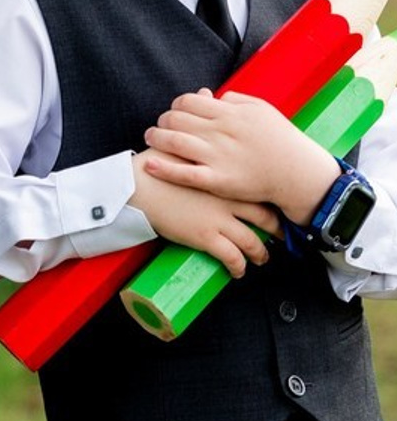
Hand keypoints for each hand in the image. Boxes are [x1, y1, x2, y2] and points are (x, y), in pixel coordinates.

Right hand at [130, 150, 280, 276]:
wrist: (139, 186)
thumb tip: (203, 150)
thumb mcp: (183, 152)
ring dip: (259, 253)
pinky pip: (232, 257)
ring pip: (252, 242)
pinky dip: (238, 267)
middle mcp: (227, 199)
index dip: (271, 200)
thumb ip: (200, 153)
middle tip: (281, 235)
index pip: (259, 190)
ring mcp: (218, 219)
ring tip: (261, 257)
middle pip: (265, 217)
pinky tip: (238, 271)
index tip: (276, 206)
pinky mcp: (206, 237)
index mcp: (224, 178)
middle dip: (276, 229)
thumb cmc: (155, 167)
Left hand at [144, 90, 338, 222]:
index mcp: (229, 113)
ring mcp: (218, 156)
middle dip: (163, 121)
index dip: (176, 105)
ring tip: (150, 139)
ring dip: (156, 139)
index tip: (175, 113)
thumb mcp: (262, 110)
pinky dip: (164, 168)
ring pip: (175, 142)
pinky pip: (185, 174)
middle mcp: (221, 132)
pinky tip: (150, 164)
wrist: (300, 173)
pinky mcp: (219, 180)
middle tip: (159, 126)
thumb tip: (214, 95)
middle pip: (176, 119)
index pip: (188, 101)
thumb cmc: (282, 141)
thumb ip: (236, 99)